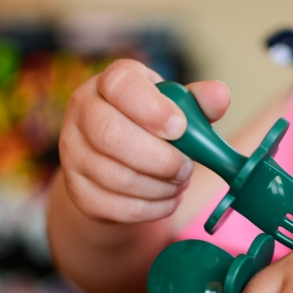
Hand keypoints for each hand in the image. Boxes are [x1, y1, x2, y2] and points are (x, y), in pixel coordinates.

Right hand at [58, 59, 230, 223]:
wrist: (121, 163)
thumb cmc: (153, 128)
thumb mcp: (178, 108)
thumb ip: (199, 102)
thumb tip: (219, 96)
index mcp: (109, 83)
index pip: (121, 85)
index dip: (151, 108)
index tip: (180, 128)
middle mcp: (82, 113)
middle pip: (111, 135)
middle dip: (159, 158)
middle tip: (186, 167)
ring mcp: (73, 154)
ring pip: (116, 177)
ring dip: (159, 186)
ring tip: (179, 182)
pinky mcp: (78, 192)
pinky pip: (117, 207)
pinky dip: (152, 208)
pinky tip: (167, 198)